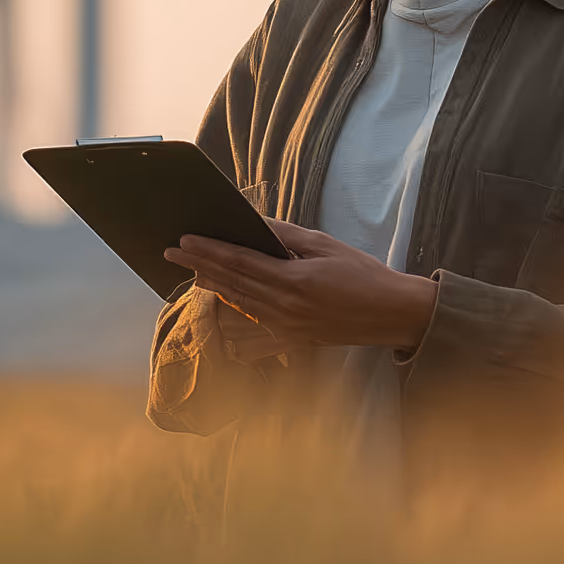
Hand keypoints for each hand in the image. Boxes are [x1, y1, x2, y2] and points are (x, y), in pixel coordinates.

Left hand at [165, 219, 440, 350]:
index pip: (239, 262)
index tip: (184, 240)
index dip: (209, 250)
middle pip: (232, 283)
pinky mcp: (294, 339)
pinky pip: (256, 329)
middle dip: (200, 266)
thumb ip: (286, 237)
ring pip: (239, 305)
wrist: (391, 313)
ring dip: (213, 287)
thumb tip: (255, 224)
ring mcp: (287, 327)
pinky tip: (222, 308)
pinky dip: (236, 316)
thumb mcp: (324, 245)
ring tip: (191, 273)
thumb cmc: (362, 274)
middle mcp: (284, 308)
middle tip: (172, 252)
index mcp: (292, 281)